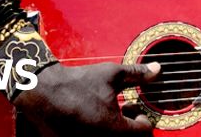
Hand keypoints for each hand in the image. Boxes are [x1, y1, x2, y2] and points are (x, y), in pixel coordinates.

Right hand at [12, 61, 160, 135]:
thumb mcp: (112, 74)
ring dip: (117, 133)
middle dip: (131, 129)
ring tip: (108, 116)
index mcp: (116, 130)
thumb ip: (137, 74)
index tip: (134, 108)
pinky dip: (101, 134)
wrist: (43, 92)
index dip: (143, 119)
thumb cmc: (79, 82)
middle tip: (124, 113)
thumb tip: (158, 70)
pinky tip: (94, 121)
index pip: (145, 133)